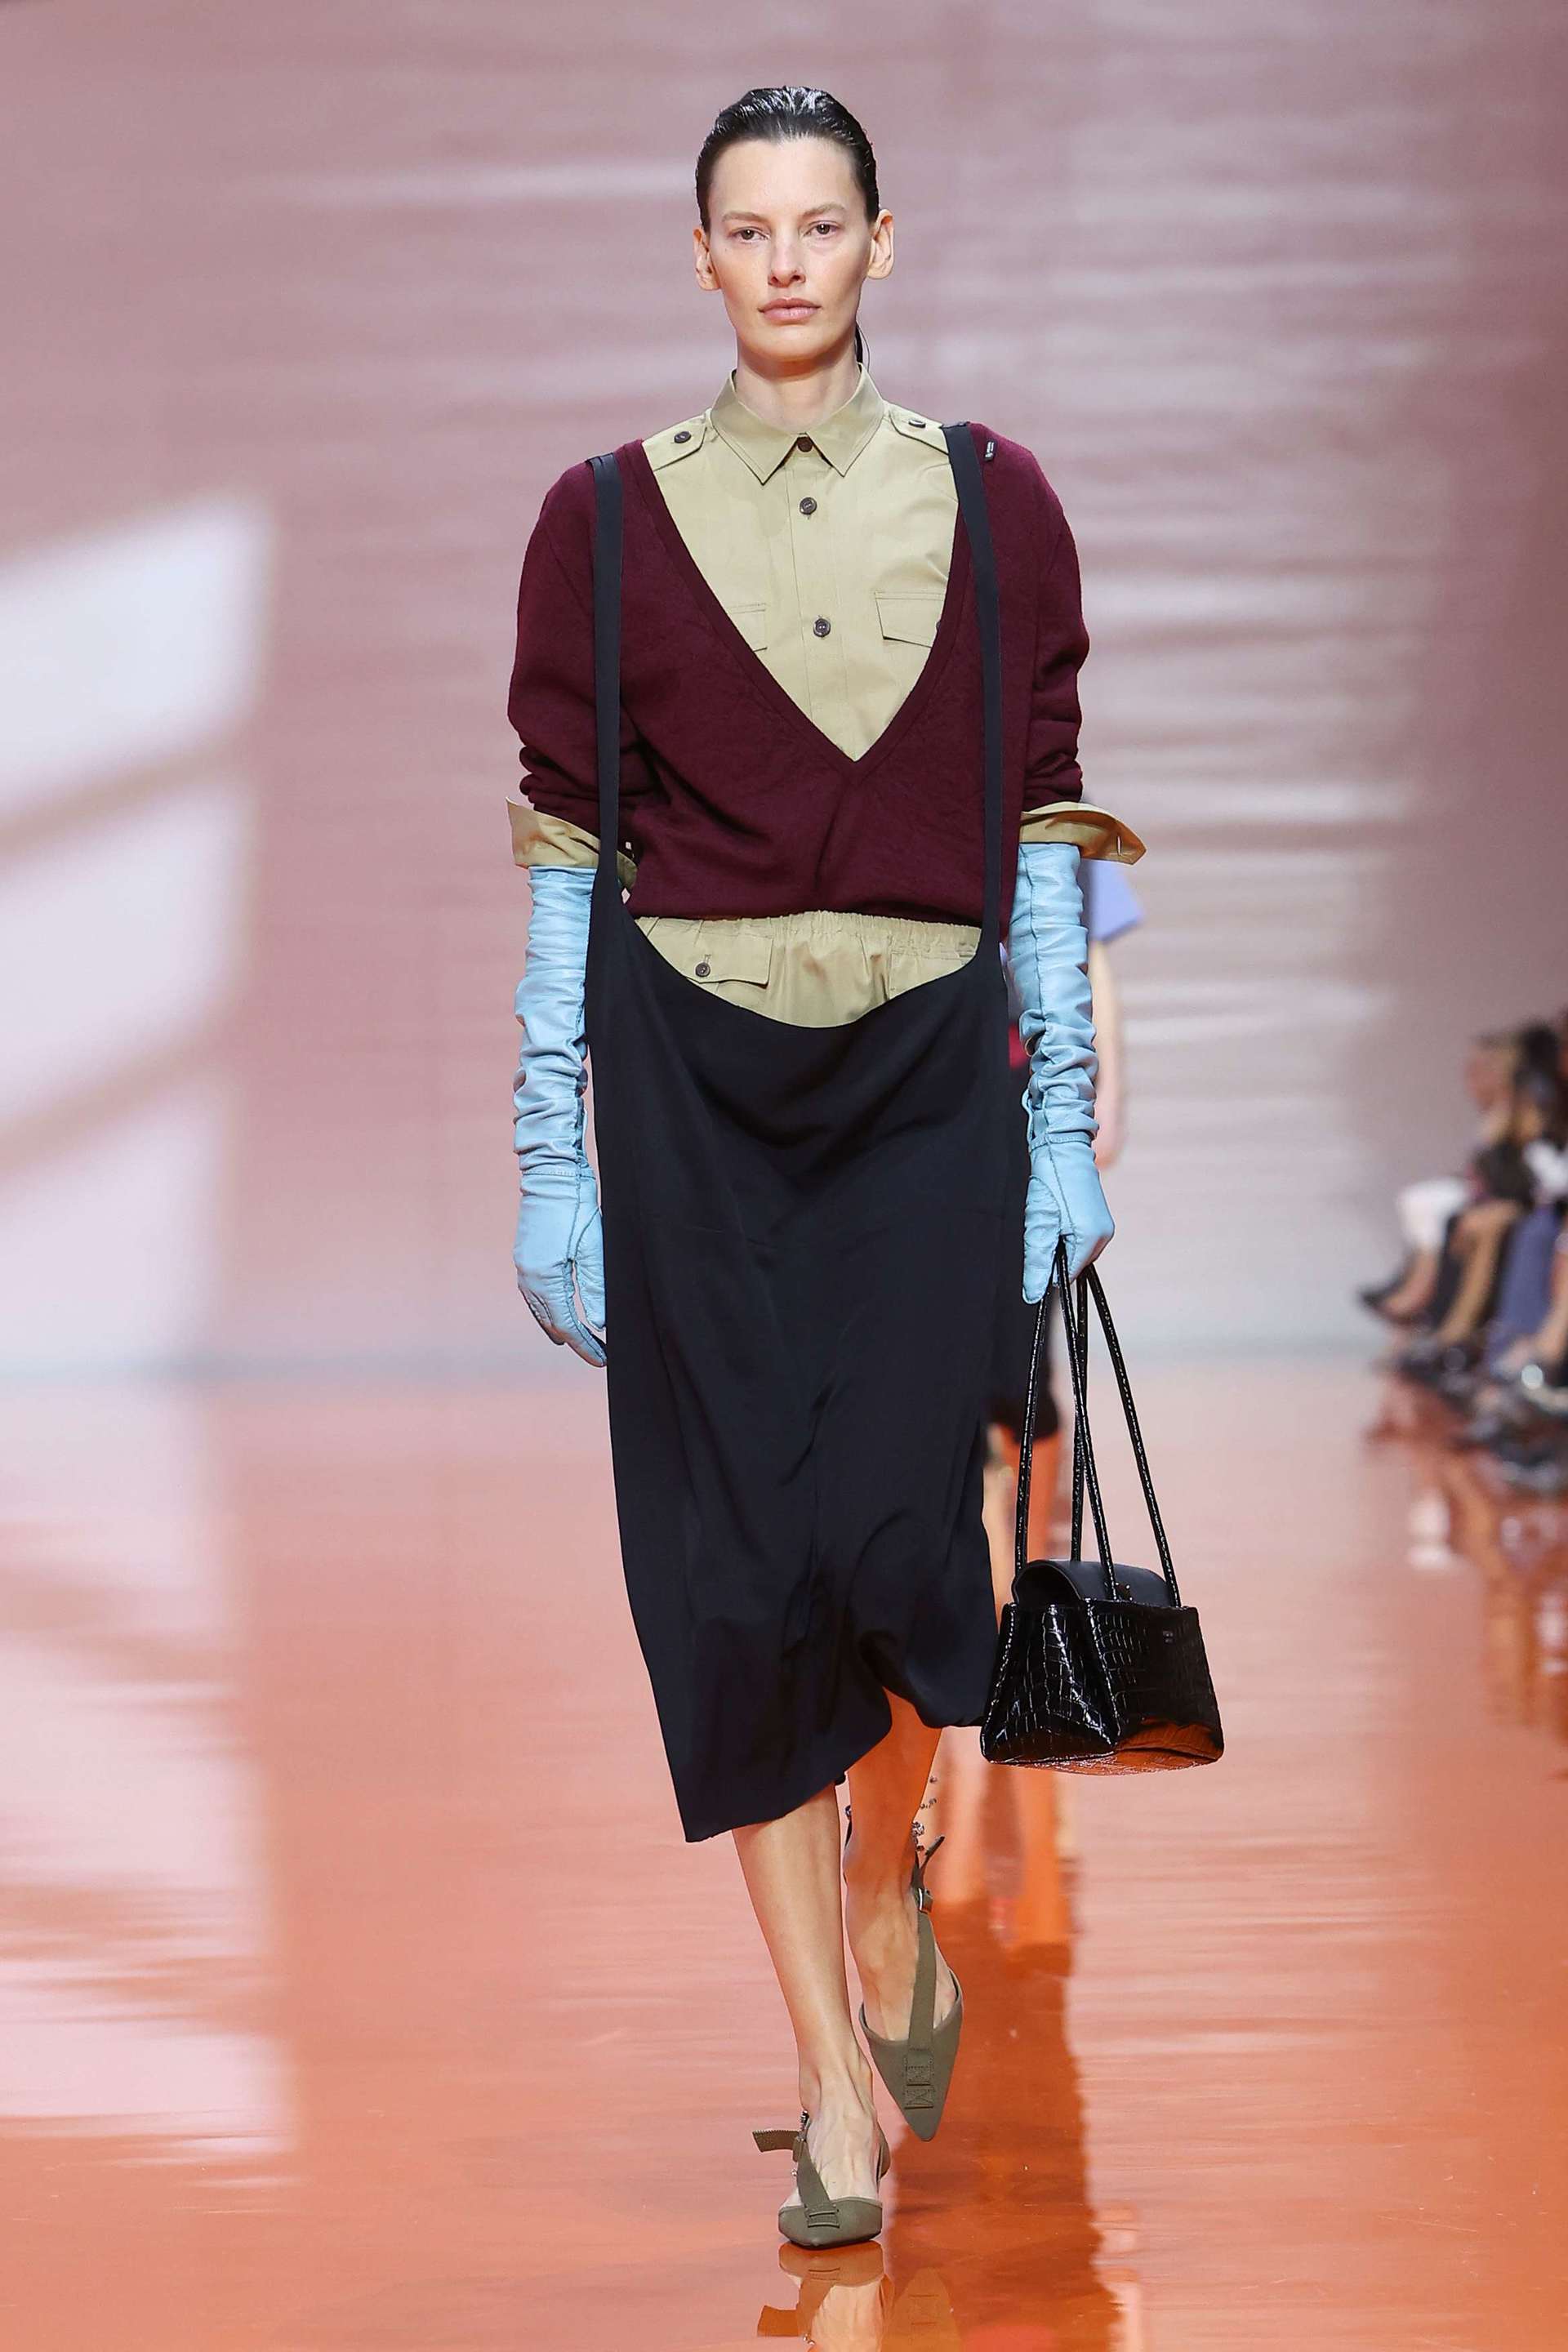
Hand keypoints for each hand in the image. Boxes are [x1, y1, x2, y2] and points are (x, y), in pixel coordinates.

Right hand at [514, 1152, 606, 1366]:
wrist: (551, 1172)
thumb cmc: (577, 1206)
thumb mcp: (594, 1248)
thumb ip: (595, 1288)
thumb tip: (599, 1324)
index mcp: (545, 1278)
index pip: (567, 1325)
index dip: (585, 1345)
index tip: (603, 1360)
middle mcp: (529, 1277)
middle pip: (551, 1322)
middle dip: (575, 1341)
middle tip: (598, 1354)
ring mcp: (524, 1266)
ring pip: (540, 1310)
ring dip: (559, 1327)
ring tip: (578, 1341)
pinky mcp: (525, 1256)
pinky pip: (535, 1295)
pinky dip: (548, 1310)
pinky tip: (558, 1312)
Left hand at [1023, 1132, 1113, 1300]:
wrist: (1065, 1146)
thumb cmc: (1051, 1181)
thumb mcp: (1039, 1223)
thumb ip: (1037, 1261)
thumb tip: (1032, 1295)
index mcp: (1090, 1240)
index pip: (1067, 1275)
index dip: (1048, 1265)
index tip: (1040, 1240)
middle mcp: (1104, 1236)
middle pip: (1073, 1264)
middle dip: (1055, 1251)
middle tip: (1045, 1223)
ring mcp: (1105, 1227)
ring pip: (1076, 1252)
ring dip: (1060, 1241)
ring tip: (1053, 1214)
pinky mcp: (1101, 1218)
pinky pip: (1081, 1239)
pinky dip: (1066, 1232)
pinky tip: (1060, 1211)